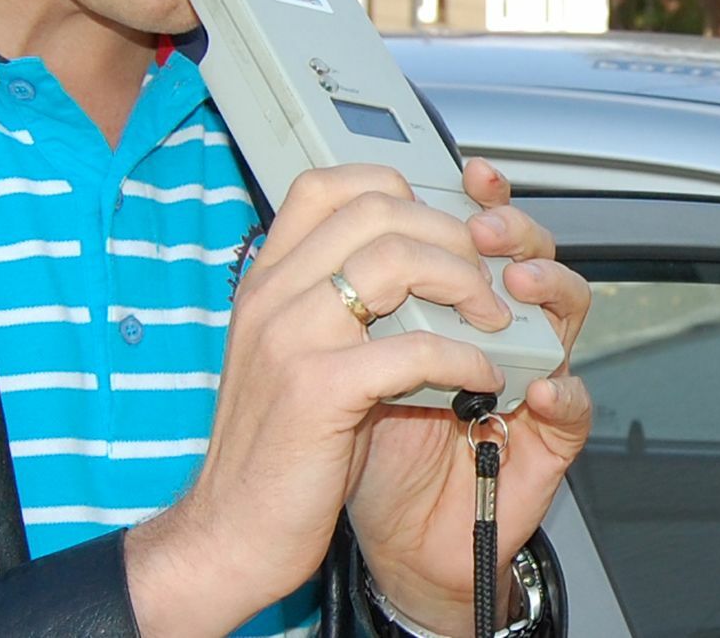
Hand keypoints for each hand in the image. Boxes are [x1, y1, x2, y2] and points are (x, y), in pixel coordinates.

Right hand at [125, 162, 516, 634]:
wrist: (229, 533)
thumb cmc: (268, 456)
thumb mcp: (284, 360)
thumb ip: (325, 309)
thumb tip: (397, 272)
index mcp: (263, 284)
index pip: (327, 186)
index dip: (397, 190)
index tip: (440, 228)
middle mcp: (270, 298)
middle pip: (375, 211)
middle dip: (448, 236)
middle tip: (483, 279)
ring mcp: (290, 338)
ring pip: (396, 260)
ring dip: (463, 284)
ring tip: (490, 321)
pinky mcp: (319, 391)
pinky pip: (415, 347)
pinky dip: (464, 357)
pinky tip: (479, 378)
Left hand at [347, 158, 592, 633]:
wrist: (382, 535)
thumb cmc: (363, 444)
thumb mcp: (344, 357)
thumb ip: (353, 296)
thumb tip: (337, 220)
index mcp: (447, 305)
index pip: (478, 233)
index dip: (480, 198)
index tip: (465, 174)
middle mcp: (494, 334)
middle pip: (533, 256)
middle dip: (515, 232)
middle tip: (483, 230)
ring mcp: (526, 383)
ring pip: (568, 318)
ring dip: (551, 293)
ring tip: (517, 288)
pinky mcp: (543, 446)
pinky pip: (573, 412)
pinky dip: (564, 396)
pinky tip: (539, 389)